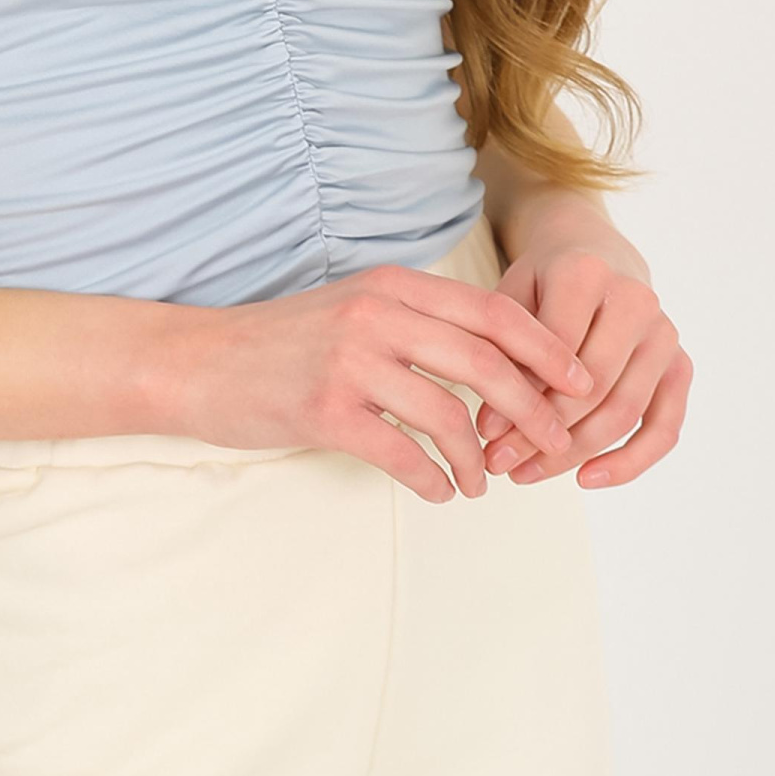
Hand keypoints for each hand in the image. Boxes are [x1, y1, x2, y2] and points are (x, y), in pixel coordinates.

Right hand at [174, 265, 595, 504]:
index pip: (491, 311)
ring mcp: (350, 361)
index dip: (545, 348)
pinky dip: (434, 479)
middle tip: (556, 443)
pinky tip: (441, 491)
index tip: (578, 382)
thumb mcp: (352, 307)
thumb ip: (415, 322)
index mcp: (391, 284)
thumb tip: (493, 362)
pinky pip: (403, 453)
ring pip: (449, 414)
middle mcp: (376, 313)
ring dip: (481, 458)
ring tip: (485, 483)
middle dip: (535, 409)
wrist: (196, 361)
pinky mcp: (325, 409)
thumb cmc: (279, 342)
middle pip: (485, 362)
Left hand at [473, 223, 691, 488]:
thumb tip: (494, 428)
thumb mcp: (512, 297)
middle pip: (593, 386)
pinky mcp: (680, 364)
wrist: (594, 252)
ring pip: (624, 412)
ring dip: (575, 453)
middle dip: (544, 433)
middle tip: (501, 462)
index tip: (485, 432)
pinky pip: (665, 426)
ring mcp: (664, 334)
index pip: (556, 349)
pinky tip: (587, 478)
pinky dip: (630, 461)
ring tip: (527, 474)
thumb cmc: (543, 281)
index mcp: (587, 272)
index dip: (520, 395)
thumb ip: (504, 352)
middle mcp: (635, 300)